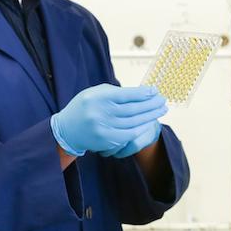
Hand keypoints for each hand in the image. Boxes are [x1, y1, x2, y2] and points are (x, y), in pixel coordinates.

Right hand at [51, 84, 167, 156]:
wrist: (67, 130)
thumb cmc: (85, 107)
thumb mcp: (95, 93)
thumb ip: (115, 92)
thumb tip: (142, 93)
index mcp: (98, 97)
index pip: (126, 94)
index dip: (142, 93)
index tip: (155, 90)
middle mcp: (100, 112)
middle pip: (132, 109)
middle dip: (150, 104)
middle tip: (163, 100)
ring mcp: (103, 128)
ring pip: (133, 122)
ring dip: (149, 116)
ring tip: (161, 110)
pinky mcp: (106, 140)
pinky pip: (128, 134)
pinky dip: (140, 128)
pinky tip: (149, 122)